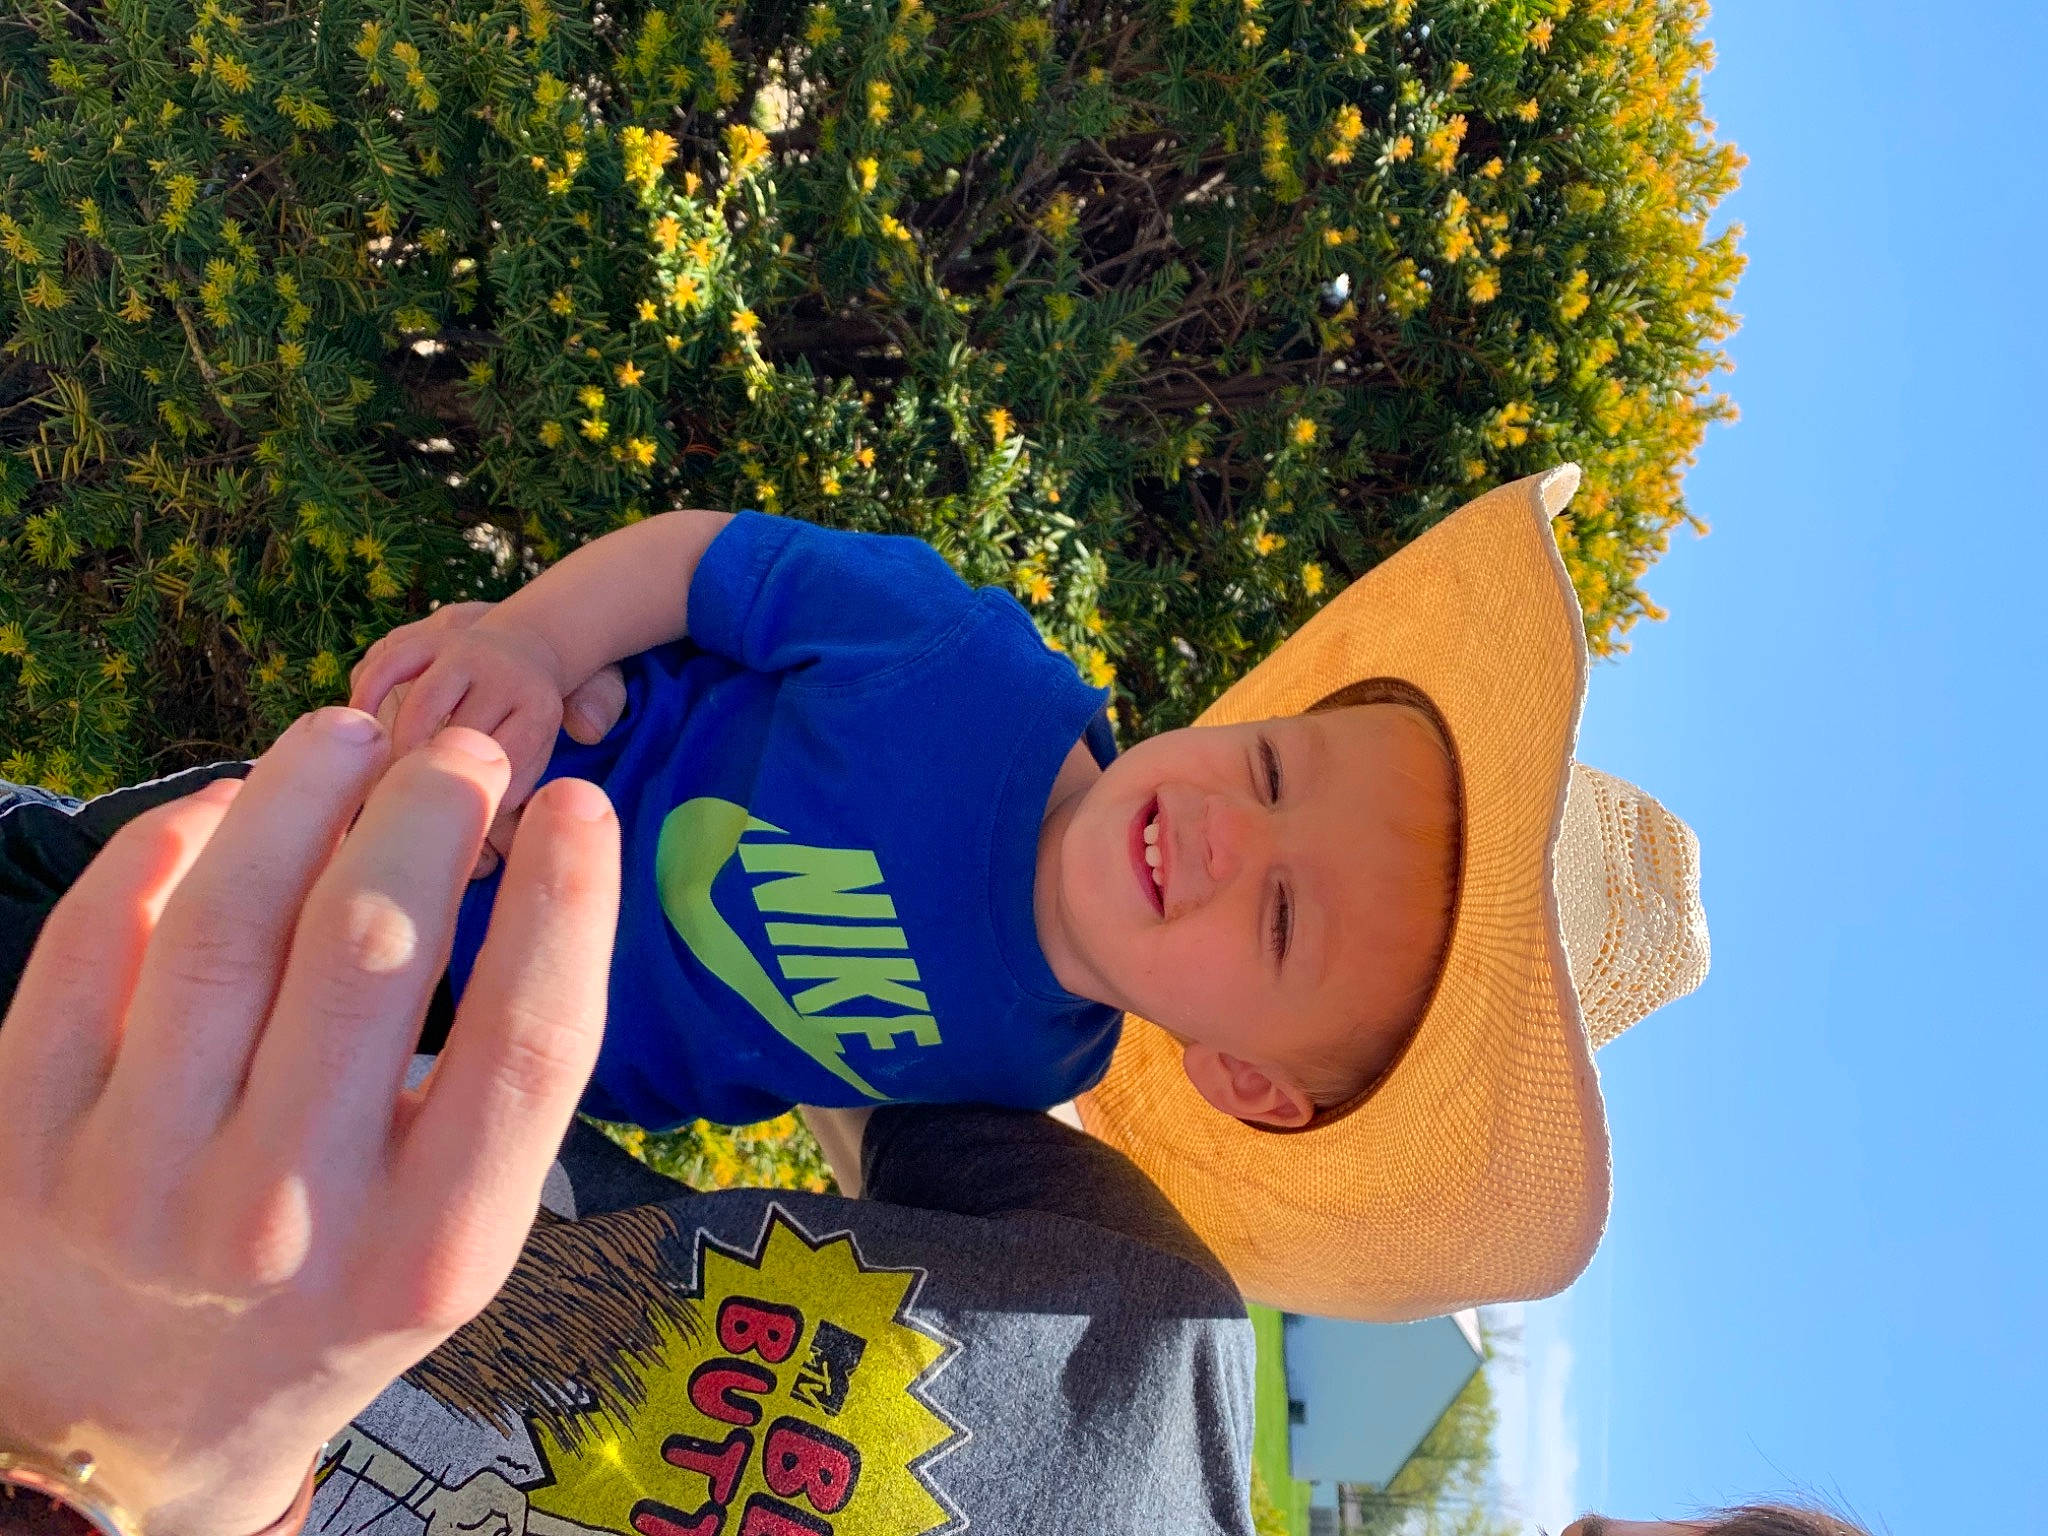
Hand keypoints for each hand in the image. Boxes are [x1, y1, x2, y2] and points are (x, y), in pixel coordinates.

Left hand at [0, 708, 619, 1535]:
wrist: (131, 1435)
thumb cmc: (328, 1301)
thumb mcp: (451, 1241)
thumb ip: (496, 1085)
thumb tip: (518, 858)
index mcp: (425, 1251)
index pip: (526, 1043)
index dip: (567, 898)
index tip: (580, 803)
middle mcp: (282, 1217)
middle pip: (372, 948)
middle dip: (431, 809)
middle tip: (465, 752)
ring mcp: (136, 1177)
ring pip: (227, 920)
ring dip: (303, 790)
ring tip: (350, 734)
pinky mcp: (23, 1137)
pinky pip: (98, 937)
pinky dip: (175, 842)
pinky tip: (230, 809)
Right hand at [353, 604, 628, 875]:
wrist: (530, 643)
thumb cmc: (539, 713)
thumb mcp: (575, 740)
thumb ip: (547, 773)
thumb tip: (536, 778)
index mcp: (539, 708)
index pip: (506, 769)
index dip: (481, 806)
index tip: (466, 830)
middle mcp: (502, 676)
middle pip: (463, 739)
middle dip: (440, 781)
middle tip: (419, 818)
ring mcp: (461, 654)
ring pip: (421, 707)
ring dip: (401, 750)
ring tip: (389, 786)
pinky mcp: (426, 639)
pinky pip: (387, 664)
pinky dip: (367, 697)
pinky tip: (362, 734)